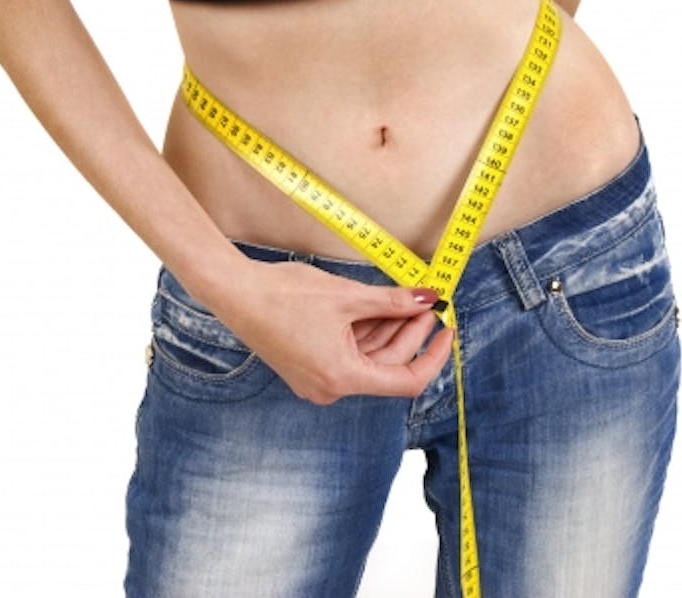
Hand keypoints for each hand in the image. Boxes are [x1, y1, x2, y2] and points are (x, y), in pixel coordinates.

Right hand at [209, 259, 452, 404]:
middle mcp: (330, 388)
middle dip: (408, 332)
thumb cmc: (284, 295)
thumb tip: (428, 299)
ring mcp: (317, 379)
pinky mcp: (307, 365)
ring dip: (387, 330)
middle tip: (426, 303)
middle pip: (385, 365)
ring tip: (404, 300)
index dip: (432, 356)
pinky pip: (347, 353)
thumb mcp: (347, 297)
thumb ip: (392, 302)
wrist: (234, 293)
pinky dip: (364, 332)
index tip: (446, 331)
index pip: (405, 380)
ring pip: (366, 357)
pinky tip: (377, 308)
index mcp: (342, 378)